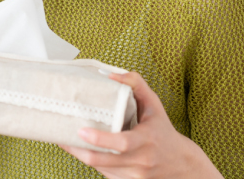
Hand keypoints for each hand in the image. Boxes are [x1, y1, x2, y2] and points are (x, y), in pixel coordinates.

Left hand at [59, 72, 222, 178]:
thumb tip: (110, 74)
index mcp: (147, 141)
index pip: (122, 143)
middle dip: (79, 150)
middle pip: (103, 161)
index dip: (100, 139)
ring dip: (80, 156)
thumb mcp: (154, 105)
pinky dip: (91, 161)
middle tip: (61, 136)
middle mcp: (140, 161)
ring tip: (64, 140)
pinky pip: (103, 173)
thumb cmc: (163, 131)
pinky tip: (80, 150)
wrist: (182, 166)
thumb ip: (136, 84)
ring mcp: (133, 176)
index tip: (81, 130)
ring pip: (100, 168)